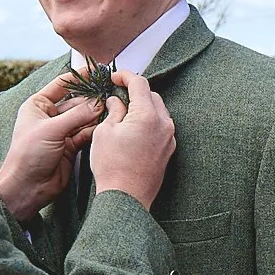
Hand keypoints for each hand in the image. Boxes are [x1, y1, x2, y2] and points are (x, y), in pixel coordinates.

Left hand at [0, 74, 102, 222]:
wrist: (27, 187)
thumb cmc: (28, 155)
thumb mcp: (51, 130)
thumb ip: (77, 115)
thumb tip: (98, 103)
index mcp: (37, 106)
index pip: (61, 85)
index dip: (79, 77)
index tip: (96, 70)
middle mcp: (49, 116)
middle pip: (76, 101)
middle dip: (92, 98)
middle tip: (110, 93)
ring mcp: (61, 131)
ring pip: (83, 117)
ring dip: (96, 114)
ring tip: (112, 107)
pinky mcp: (71, 146)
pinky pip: (86, 133)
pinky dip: (95, 129)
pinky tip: (106, 124)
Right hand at [87, 71, 174, 209]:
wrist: (126, 198)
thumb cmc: (112, 166)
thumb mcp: (105, 132)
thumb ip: (114, 111)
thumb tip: (116, 101)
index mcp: (148, 116)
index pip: (140, 84)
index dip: (125, 76)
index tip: (115, 77)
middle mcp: (164, 124)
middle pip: (152, 96)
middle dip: (135, 91)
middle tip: (117, 94)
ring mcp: (169, 138)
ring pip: (158, 111)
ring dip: (143, 107)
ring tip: (123, 112)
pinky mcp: (168, 150)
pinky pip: (160, 127)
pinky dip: (148, 122)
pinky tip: (133, 128)